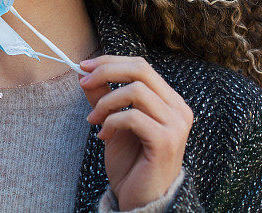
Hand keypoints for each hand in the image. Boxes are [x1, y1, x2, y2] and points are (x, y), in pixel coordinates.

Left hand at [79, 55, 192, 209]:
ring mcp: (176, 125)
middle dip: (106, 71)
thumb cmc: (131, 164)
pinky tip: (103, 136)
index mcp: (170, 101)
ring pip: (136, 91)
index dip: (110, 61)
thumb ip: (103, 97)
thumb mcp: (112, 123)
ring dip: (106, 102)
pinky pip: (132, 117)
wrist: (141, 200)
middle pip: (141, 69)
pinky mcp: (165, 141)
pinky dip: (111, 122)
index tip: (83, 66)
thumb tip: (84, 73)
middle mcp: (178, 109)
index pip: (141, 66)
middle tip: (83, 81)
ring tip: (94, 119)